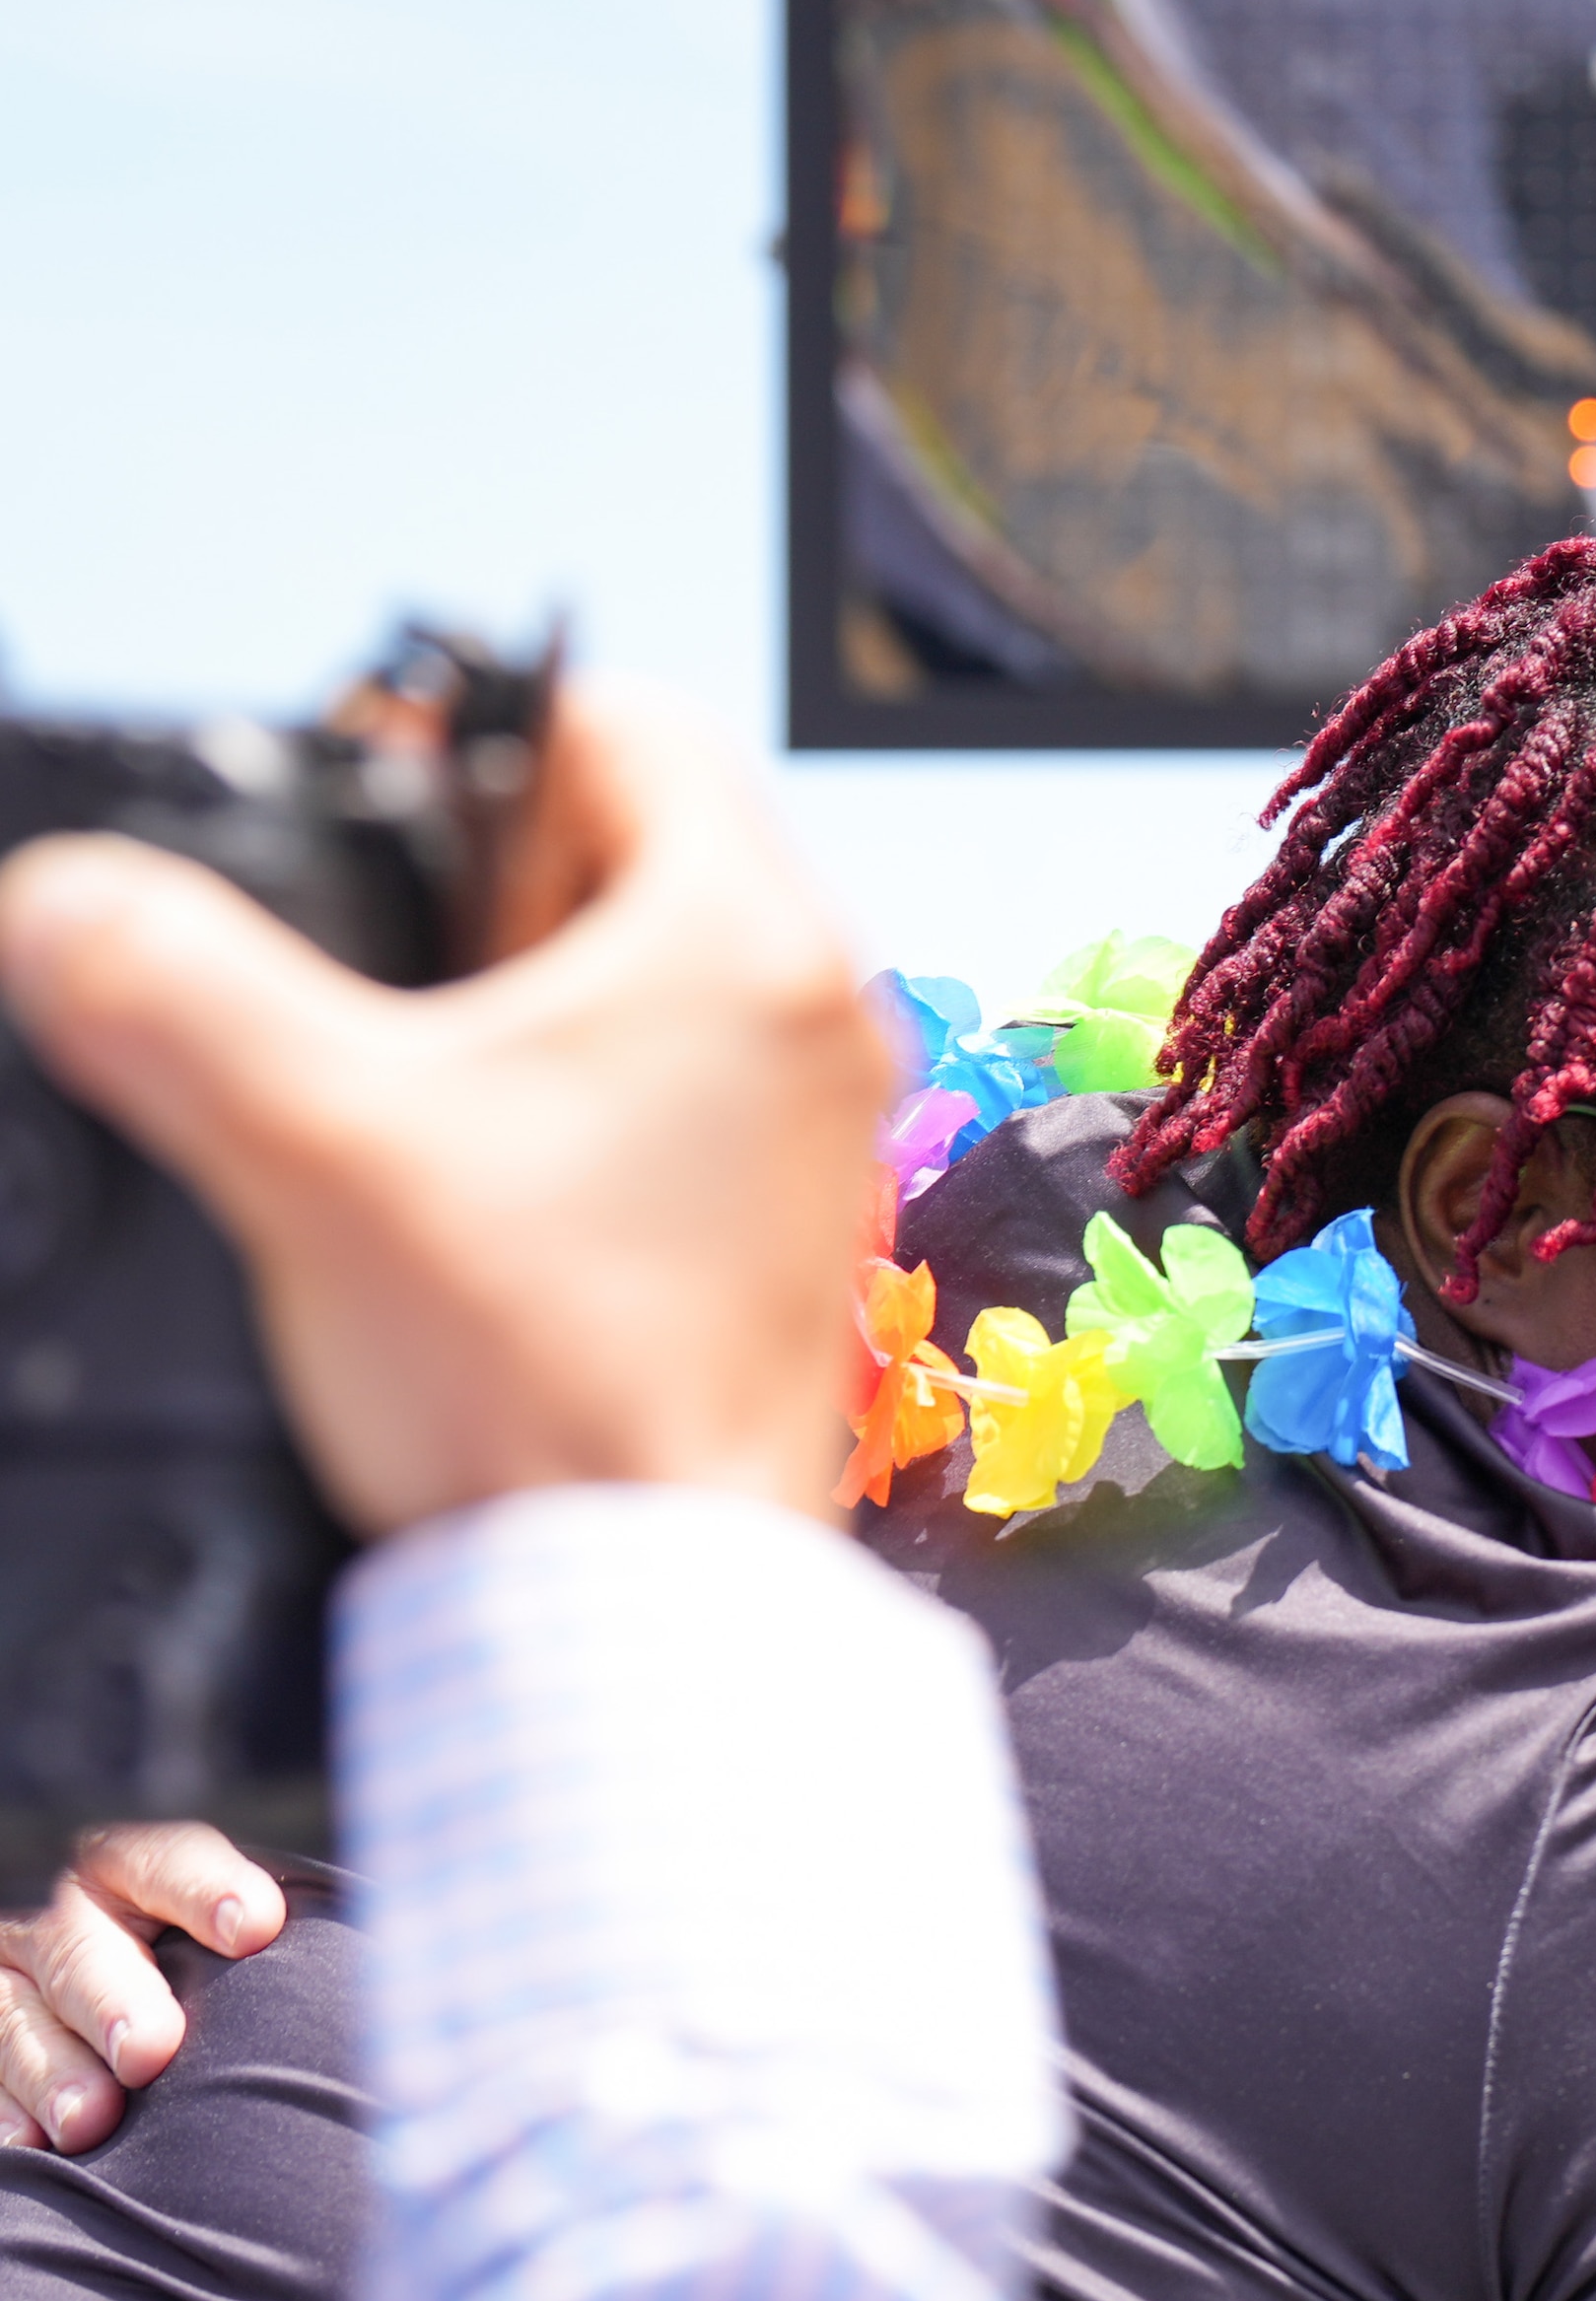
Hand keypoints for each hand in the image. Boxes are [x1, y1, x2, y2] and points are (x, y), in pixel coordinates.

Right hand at [0, 677, 889, 1529]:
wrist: (639, 1580)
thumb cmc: (539, 1370)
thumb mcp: (306, 1138)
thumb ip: (163, 986)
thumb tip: (61, 902)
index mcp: (751, 941)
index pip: (620, 720)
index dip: (471, 729)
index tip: (367, 790)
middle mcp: (815, 1011)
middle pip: (627, 837)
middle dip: (477, 874)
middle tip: (367, 961)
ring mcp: (808, 1115)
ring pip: (636, 963)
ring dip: (505, 989)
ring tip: (394, 1074)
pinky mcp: (771, 1208)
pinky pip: (659, 1078)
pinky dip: (552, 1089)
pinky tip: (454, 1167)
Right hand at [0, 1826, 291, 2151]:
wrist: (148, 2020)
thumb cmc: (232, 1984)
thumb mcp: (250, 1943)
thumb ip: (304, 1947)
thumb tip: (408, 1974)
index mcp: (137, 1872)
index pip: (163, 1859)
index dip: (204, 1888)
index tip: (256, 1928)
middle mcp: (67, 1919)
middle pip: (78, 1944)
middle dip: (112, 1997)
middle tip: (150, 2052)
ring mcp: (12, 1978)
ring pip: (14, 2015)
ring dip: (51, 2070)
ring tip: (91, 2121)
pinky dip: (4, 2111)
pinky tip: (30, 2147)